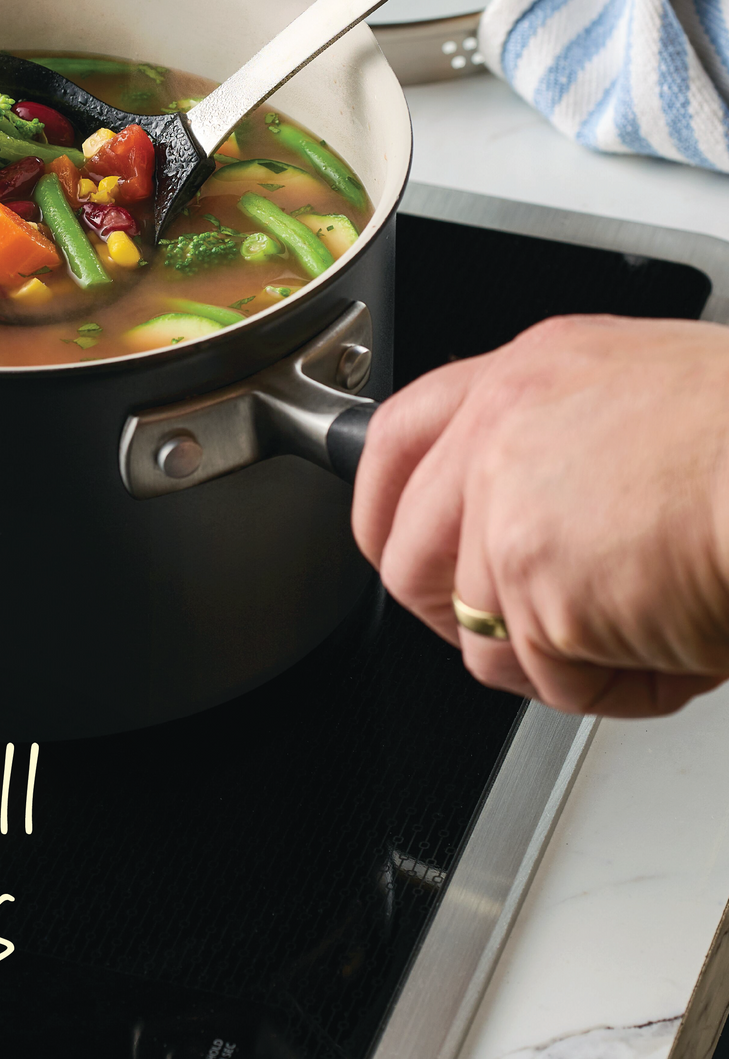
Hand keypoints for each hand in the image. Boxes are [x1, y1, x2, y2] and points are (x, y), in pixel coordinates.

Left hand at [351, 315, 728, 717]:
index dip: (382, 510)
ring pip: (477, 632)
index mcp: (525, 372)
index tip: (392, 545)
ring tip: (642, 634)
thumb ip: (557, 441)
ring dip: (556, 657)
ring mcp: (509, 509)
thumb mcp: (643, 397)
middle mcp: (501, 431)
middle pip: (405, 554)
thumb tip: (513, 515)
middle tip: (529, 630)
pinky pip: (550, 678)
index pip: (393, 439)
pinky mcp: (538, 586)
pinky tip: (676, 650)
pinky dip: (614, 687)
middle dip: (457, 614)